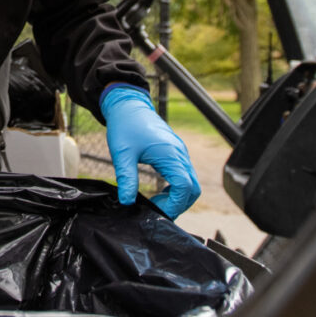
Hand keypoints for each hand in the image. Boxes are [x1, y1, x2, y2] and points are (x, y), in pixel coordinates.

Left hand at [101, 85, 199, 218]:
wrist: (128, 105)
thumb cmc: (125, 126)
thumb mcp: (122, 154)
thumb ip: (126, 178)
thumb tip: (127, 201)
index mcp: (170, 154)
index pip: (184, 187)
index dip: (174, 205)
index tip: (157, 211)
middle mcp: (180, 154)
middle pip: (193, 188)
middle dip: (179, 204)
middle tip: (158, 210)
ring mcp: (180, 153)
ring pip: (191, 183)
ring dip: (178, 197)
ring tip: (157, 202)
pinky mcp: (176, 152)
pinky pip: (185, 175)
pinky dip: (177, 188)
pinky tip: (161, 192)